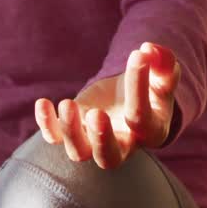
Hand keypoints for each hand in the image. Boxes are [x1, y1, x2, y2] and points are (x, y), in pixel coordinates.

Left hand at [34, 42, 180, 169]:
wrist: (131, 99)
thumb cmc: (151, 87)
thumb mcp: (162, 75)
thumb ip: (163, 64)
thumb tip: (150, 50)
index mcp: (149, 131)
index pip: (140, 116)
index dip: (139, 86)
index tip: (137, 55)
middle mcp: (122, 144)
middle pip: (109, 157)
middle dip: (100, 139)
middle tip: (97, 114)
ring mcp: (94, 140)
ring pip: (79, 152)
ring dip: (70, 131)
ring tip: (67, 104)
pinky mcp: (74, 128)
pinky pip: (55, 137)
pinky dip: (47, 124)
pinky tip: (43, 103)